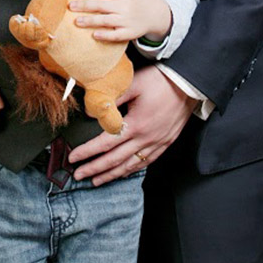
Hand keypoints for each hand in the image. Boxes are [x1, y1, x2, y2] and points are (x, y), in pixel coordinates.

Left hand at [68, 67, 196, 184]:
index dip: (88, 152)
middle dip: (95, 169)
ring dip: (111, 175)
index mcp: (136, 125)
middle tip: (78, 175)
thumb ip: (112, 98)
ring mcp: (157, 143)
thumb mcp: (133, 84)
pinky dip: (131, 170)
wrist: (189, 83)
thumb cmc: (161, 81)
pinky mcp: (166, 143)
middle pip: (115, 159)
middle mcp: (146, 139)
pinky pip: (146, 162)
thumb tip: (92, 110)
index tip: (73, 158)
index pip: (106, 143)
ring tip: (96, 181)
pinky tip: (123, 173)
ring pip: (130, 165)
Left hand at [69, 0, 171, 42]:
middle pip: (101, 6)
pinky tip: (94, 35)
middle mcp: (125, 8)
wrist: (158, 15)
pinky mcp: (130, 33)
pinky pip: (116, 36)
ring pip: (106, 21)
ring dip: (90, 22)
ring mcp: (127, 22)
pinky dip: (105, 36)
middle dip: (84, 6)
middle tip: (70, 6)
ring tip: (76, 21)